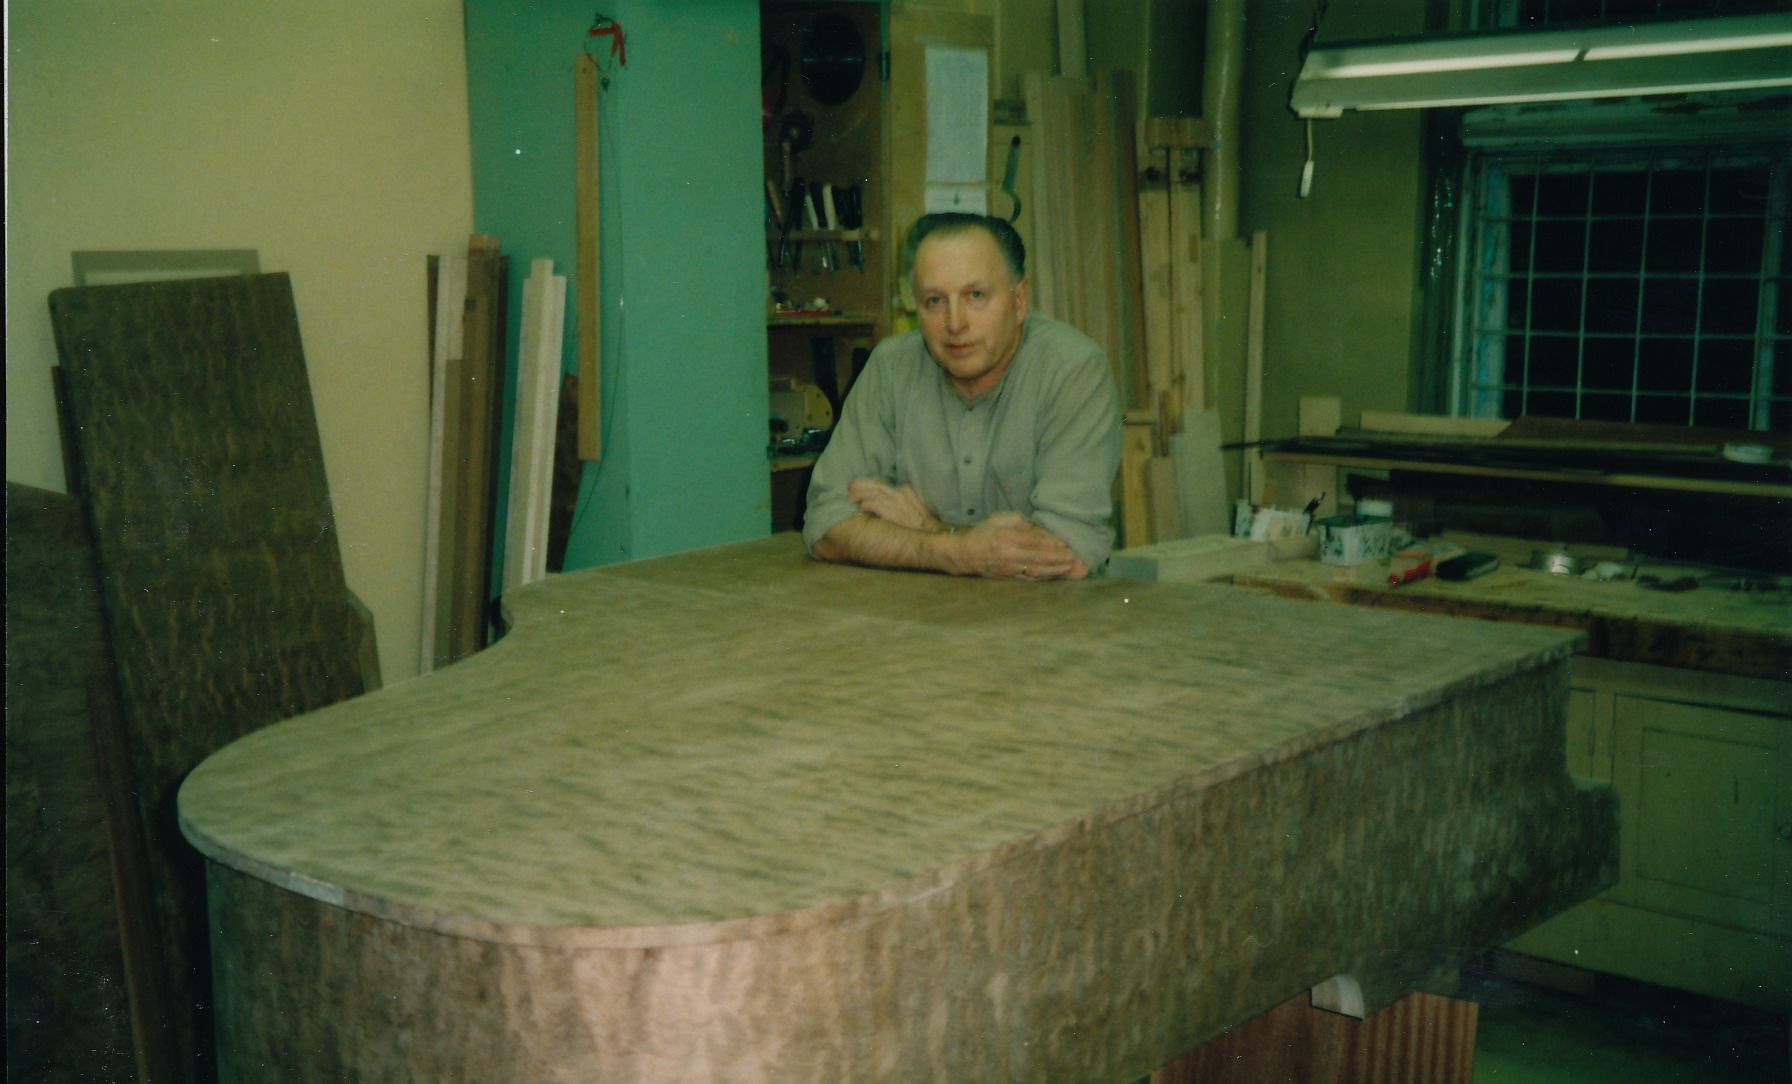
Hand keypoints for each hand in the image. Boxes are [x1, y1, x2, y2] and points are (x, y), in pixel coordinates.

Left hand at [847, 478, 940, 531]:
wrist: (931, 535)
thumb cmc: (919, 526)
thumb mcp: (912, 507)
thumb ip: (899, 502)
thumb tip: (881, 502)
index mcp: (904, 491)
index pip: (880, 483)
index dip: (866, 483)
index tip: (857, 486)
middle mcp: (899, 494)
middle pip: (874, 484)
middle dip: (859, 485)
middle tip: (849, 490)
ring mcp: (896, 502)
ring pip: (872, 493)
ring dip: (859, 494)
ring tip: (850, 499)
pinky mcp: (893, 512)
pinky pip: (874, 504)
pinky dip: (865, 505)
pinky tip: (861, 509)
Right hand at [959, 513, 1085, 580]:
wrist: (965, 555)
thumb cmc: (983, 534)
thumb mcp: (999, 519)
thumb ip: (1021, 522)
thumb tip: (1041, 527)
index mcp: (1007, 538)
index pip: (1035, 541)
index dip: (1052, 543)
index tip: (1066, 542)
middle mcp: (1009, 556)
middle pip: (1039, 557)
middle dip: (1058, 558)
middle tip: (1074, 556)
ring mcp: (1010, 569)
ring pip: (1037, 570)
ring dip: (1055, 569)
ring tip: (1069, 566)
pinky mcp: (1009, 578)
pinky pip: (1031, 578)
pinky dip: (1044, 576)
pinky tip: (1055, 574)